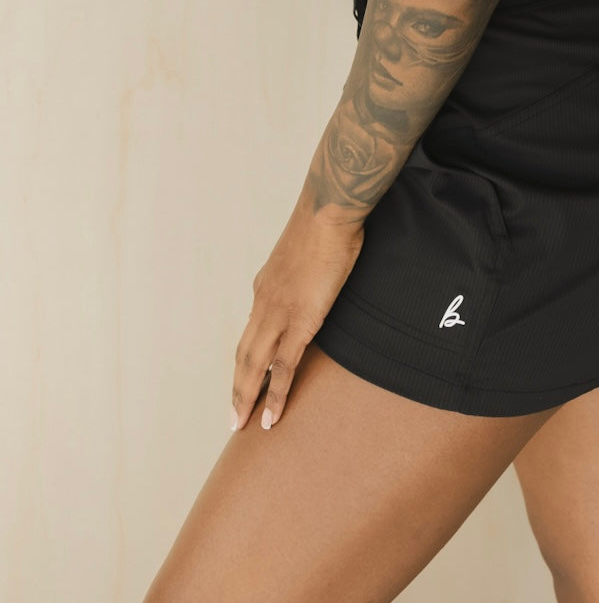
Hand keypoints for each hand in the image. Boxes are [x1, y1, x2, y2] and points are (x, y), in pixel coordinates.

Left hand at [231, 201, 363, 431]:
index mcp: (265, 287)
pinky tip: (271, 417)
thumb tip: (316, 274)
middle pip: (244, 355)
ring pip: (254, 366)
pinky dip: (275, 395)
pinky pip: (283, 368)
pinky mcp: (299, 322)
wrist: (327, 213)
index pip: (251, 331)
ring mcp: (278, 314)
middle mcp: (264, 303)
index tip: (245, 380)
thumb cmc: (325, 224)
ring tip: (242, 424)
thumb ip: (304, 271)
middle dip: (237, 388)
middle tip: (233, 417)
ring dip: (246, 397)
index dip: (246, 360)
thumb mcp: (306, 252)